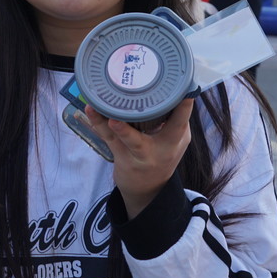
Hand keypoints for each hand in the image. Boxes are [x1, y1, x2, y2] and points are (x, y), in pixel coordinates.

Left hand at [84, 97, 194, 215]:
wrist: (146, 189)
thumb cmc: (161, 155)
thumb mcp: (175, 140)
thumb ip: (174, 118)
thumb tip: (172, 88)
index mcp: (176, 140)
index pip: (182, 122)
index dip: (185, 108)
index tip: (186, 93)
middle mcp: (160, 149)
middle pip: (157, 133)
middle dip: (157, 115)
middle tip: (147, 99)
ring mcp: (140, 155)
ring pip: (129, 138)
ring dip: (118, 125)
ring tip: (108, 112)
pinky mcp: (121, 155)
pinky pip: (108, 138)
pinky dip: (98, 123)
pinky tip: (91, 110)